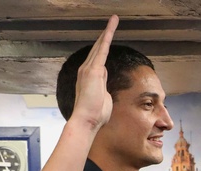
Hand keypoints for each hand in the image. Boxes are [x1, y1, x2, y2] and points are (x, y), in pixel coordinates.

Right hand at [70, 15, 118, 130]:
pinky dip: (107, 37)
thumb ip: (103, 86)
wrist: (86, 119)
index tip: (107, 38)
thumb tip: (104, 80)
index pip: (98, 57)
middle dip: (105, 34)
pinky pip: (102, 49)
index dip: (103, 46)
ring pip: (100, 45)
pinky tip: (111, 28)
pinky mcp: (93, 70)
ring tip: (114, 20)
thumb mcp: (102, 98)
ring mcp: (89, 69)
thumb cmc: (95, 114)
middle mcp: (86, 69)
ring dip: (107, 32)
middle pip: (98, 48)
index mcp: (90, 76)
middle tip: (112, 21)